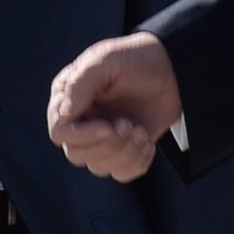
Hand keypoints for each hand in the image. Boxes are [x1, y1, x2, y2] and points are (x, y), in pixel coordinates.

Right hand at [49, 32, 181, 181]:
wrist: (174, 69)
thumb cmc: (137, 59)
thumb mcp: (108, 60)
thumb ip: (82, 82)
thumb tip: (65, 113)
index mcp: (68, 98)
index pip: (59, 131)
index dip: (82, 135)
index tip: (108, 126)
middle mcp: (80, 121)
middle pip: (76, 155)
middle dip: (108, 145)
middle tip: (129, 124)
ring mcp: (101, 138)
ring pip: (99, 167)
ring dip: (125, 152)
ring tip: (140, 129)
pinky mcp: (123, 150)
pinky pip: (121, 174)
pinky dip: (137, 162)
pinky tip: (147, 141)